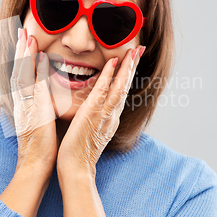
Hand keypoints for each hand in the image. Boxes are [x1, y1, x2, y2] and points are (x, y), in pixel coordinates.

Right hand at [10, 28, 57, 174]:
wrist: (33, 164)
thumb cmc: (39, 147)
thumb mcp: (35, 124)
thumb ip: (36, 110)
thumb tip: (36, 102)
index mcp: (23, 104)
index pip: (20, 76)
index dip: (22, 58)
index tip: (24, 42)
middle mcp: (21, 101)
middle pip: (18, 70)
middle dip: (20, 50)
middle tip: (22, 30)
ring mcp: (26, 104)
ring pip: (23, 73)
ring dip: (25, 54)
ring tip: (27, 35)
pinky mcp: (34, 109)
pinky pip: (34, 85)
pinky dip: (36, 69)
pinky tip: (41, 56)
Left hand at [56, 46, 144, 178]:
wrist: (76, 168)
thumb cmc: (79, 152)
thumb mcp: (92, 132)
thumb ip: (97, 119)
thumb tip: (96, 110)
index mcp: (111, 118)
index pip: (121, 92)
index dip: (127, 76)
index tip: (132, 60)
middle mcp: (112, 115)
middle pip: (125, 86)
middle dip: (133, 67)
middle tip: (140, 49)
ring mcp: (105, 114)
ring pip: (120, 86)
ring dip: (127, 68)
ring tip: (133, 51)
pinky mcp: (94, 114)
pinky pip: (104, 91)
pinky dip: (109, 76)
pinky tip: (113, 63)